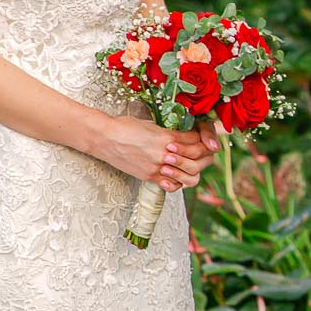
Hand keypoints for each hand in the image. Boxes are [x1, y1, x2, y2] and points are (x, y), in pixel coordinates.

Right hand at [95, 116, 219, 189]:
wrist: (105, 138)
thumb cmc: (126, 126)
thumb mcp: (153, 125)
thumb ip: (172, 133)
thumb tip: (188, 137)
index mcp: (168, 137)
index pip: (198, 141)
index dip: (205, 139)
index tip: (204, 138)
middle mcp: (166, 155)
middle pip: (198, 159)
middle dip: (205, 155)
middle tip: (203, 151)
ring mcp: (158, 168)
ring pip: (190, 177)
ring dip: (193, 170)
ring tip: (191, 163)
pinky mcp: (150, 177)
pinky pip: (173, 185)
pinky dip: (178, 182)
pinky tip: (176, 174)